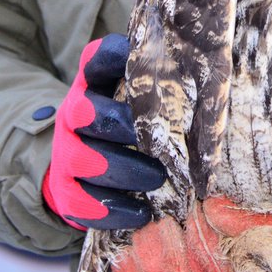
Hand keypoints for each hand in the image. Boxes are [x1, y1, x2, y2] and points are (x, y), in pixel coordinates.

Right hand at [42, 34, 165, 230]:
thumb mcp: (144, 101)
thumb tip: (207, 79)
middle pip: (86, 112)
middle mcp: (73, 113)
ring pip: (82, 159)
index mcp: (94, 83)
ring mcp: (65, 152)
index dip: (114, 58)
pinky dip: (113, 209)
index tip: (138, 63)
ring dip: (122, 169)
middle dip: (122, 126)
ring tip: (157, 178)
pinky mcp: (64, 190)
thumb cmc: (132, 128)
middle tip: (158, 142)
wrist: (87, 171)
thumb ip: (165, 87)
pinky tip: (142, 214)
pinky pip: (81, 202)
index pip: (97, 59)